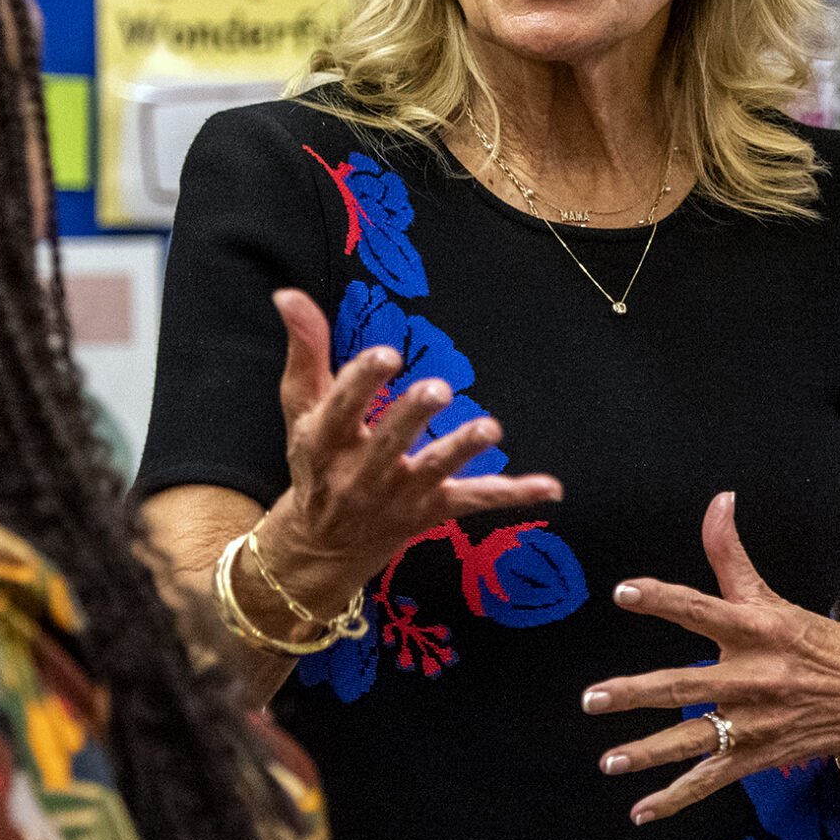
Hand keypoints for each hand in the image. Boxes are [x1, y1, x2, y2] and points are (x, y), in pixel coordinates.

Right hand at [260, 288, 559, 612]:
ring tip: (491, 428)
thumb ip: (305, 351)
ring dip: (462, 449)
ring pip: (435, 471)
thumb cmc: (315, 461)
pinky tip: (551, 487)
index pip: (341, 408)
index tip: (388, 354)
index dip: (362, 382)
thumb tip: (289, 295)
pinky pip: (475, 500)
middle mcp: (361, 473)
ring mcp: (400, 495)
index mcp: (326, 440)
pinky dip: (513, 494)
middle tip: (438, 389)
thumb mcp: (300, 408)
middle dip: (413, 416)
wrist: (322, 544)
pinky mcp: (433, 511)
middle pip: (389, 442)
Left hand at [581, 492, 839, 823]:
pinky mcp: (758, 756)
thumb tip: (720, 498)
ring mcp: (756, 722)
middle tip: (592, 697)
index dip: (664, 598)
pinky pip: (710, 780)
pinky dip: (676, 798)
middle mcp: (755, 677)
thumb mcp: (776, 599)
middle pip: (686, 685)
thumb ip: (732, 555)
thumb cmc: (819, 644)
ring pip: (694, 738)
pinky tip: (640, 810)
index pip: (703, 609)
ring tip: (609, 760)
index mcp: (758, 631)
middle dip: (637, 693)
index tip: (624, 591)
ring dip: (650, 752)